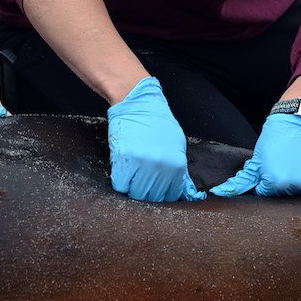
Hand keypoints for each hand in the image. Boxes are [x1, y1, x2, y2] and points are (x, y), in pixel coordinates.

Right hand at [106, 76, 203, 201]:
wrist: (137, 103)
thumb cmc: (157, 122)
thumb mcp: (177, 145)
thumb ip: (178, 169)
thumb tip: (180, 189)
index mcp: (177, 165)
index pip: (171, 195)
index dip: (161, 193)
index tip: (155, 188)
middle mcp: (161, 167)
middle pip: (153, 197)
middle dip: (147, 192)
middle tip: (142, 181)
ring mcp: (142, 164)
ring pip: (136, 194)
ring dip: (133, 188)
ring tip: (132, 176)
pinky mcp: (124, 160)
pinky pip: (121, 185)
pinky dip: (121, 182)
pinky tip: (123, 172)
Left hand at [209, 113, 300, 196]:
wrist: (298, 119)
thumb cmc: (275, 137)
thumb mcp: (257, 158)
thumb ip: (244, 180)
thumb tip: (223, 192)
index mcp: (274, 182)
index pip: (266, 193)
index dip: (266, 181)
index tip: (270, 168)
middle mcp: (293, 185)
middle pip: (284, 193)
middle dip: (281, 181)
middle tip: (283, 163)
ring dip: (299, 179)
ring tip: (296, 161)